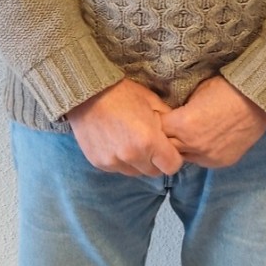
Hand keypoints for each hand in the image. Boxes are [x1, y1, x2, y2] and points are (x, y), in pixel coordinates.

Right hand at [69, 79, 183, 176]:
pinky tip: (116, 142)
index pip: (172, 167)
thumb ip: (168, 121)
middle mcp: (131, 156)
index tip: (167, 148)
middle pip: (154, 172)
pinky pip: (117, 168)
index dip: (173, 157)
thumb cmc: (122, 93)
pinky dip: (120, 160)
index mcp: (149, 141)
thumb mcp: (152, 101)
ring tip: (130, 142)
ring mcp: (113, 162)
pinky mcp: (99, 163)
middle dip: (155, 160)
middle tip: (149, 143)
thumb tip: (179, 134)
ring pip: (135, 172)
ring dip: (137, 162)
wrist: (87, 93)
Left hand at [161, 76, 265, 168]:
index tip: (157, 118)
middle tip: (169, 128)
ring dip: (180, 148)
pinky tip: (202, 141)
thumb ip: (180, 110)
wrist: (259, 100)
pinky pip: (201, 161)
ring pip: (182, 157)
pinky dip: (197, 152)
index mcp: (183, 124)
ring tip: (185, 135)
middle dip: (164, 138)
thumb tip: (168, 116)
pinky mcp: (221, 163)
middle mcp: (193, 145)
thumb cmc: (226, 89)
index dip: (156, 123)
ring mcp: (208, 157)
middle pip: (166, 148)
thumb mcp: (196, 93)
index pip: (156, 130)